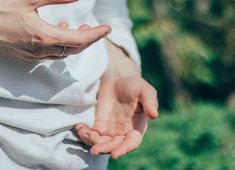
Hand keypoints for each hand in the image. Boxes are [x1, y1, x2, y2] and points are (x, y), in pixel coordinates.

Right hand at [0, 0, 110, 59]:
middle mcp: (40, 50)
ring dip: (74, 43)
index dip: (96, 34)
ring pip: (61, 53)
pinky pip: (49, 53)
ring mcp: (31, 55)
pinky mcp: (23, 54)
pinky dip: (60, 45)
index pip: (79, 40)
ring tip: (80, 28)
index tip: (108, 27)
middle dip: (88, 40)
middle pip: (72, 49)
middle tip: (97, 29)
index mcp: (44, 36)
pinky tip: (58, 30)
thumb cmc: (0, 7)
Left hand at [75, 41, 157, 158]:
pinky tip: (79, 127)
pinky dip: (84, 134)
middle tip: (95, 150)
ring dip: (93, 142)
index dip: (124, 149)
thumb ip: (150, 101)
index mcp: (137, 128)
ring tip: (85, 134)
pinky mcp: (99, 125)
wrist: (119, 80)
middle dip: (105, 149)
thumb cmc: (135, 86)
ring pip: (101, 143)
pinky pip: (91, 135)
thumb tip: (154, 114)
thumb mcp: (145, 90)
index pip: (131, 143)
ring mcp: (111, 130)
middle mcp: (124, 133)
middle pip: (114, 146)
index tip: (114, 154)